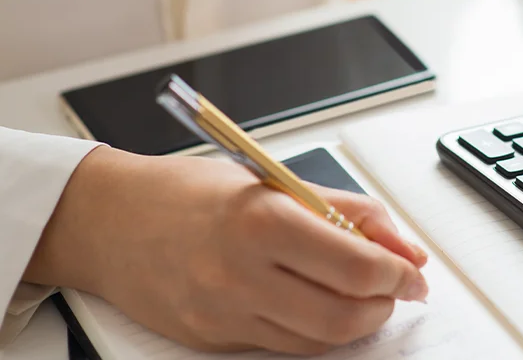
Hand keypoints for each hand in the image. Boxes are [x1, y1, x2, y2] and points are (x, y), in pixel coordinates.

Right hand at [25, 146, 428, 354]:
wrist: (108, 220)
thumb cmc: (189, 191)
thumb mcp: (275, 181)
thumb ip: (347, 211)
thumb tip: (403, 246)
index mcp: (262, 222)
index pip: (357, 266)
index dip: (399, 273)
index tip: (413, 270)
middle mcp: (240, 275)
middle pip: (343, 314)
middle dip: (385, 305)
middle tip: (397, 287)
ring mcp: (223, 315)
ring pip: (317, 341)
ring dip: (355, 322)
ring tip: (361, 295)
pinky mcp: (211, 340)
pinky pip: (282, 348)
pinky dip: (315, 332)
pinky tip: (319, 304)